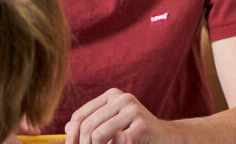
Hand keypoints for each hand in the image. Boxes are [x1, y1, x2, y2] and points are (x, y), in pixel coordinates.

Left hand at [64, 88, 180, 143]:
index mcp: (112, 96)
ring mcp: (134, 110)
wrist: (167, 139)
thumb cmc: (136, 134)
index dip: (71, 137)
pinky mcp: (142, 125)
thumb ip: (92, 124)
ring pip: (97, 135)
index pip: (79, 116)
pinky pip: (116, 141)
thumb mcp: (112, 125)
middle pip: (87, 126)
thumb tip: (68, 130)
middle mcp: (122, 98)